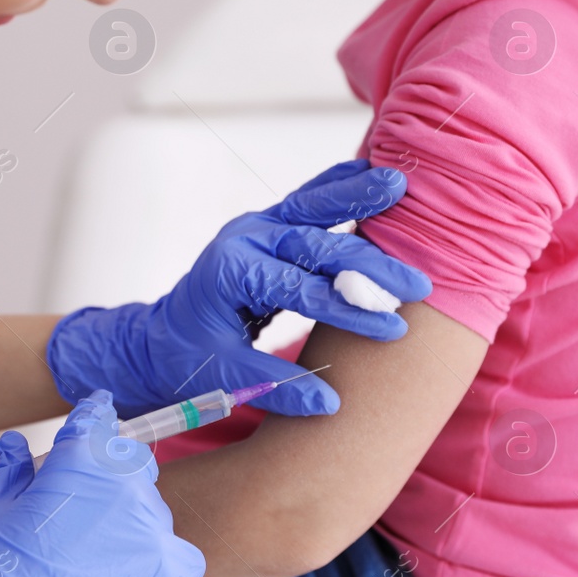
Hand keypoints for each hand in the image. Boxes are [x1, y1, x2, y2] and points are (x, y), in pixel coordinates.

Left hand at [48, 159, 431, 417]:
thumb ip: (276, 388)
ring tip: (401, 185)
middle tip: (419, 284)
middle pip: (316, 246)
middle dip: (370, 265)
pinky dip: (338, 187)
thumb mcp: (224, 380)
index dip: (349, 310)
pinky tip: (371, 172)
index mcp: (230, 273)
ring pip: (312, 207)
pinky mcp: (267, 225)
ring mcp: (255, 226)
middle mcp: (244, 239)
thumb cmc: (187, 362)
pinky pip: (307, 201)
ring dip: (358, 197)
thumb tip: (332, 404)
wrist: (158, 339)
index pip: (301, 291)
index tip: (393, 328)